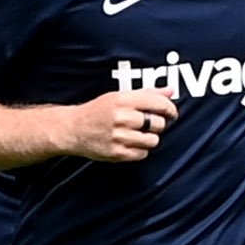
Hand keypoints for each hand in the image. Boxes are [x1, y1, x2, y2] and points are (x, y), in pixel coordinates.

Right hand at [62, 84, 178, 167]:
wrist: (73, 129)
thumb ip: (147, 94)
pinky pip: (143, 154)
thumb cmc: (98, 111)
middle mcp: (122, 118)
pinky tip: (130, 143)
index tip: (171, 112)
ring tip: (137, 134)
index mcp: (124, 100)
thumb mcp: (120, 96)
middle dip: (157, 124)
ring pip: (153, 140)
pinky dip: (140, 150)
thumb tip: (170, 91)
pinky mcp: (117, 153)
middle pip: (158, 123)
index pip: (159, 104)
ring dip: (149, 138)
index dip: (170, 109)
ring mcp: (120, 137)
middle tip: (148, 123)